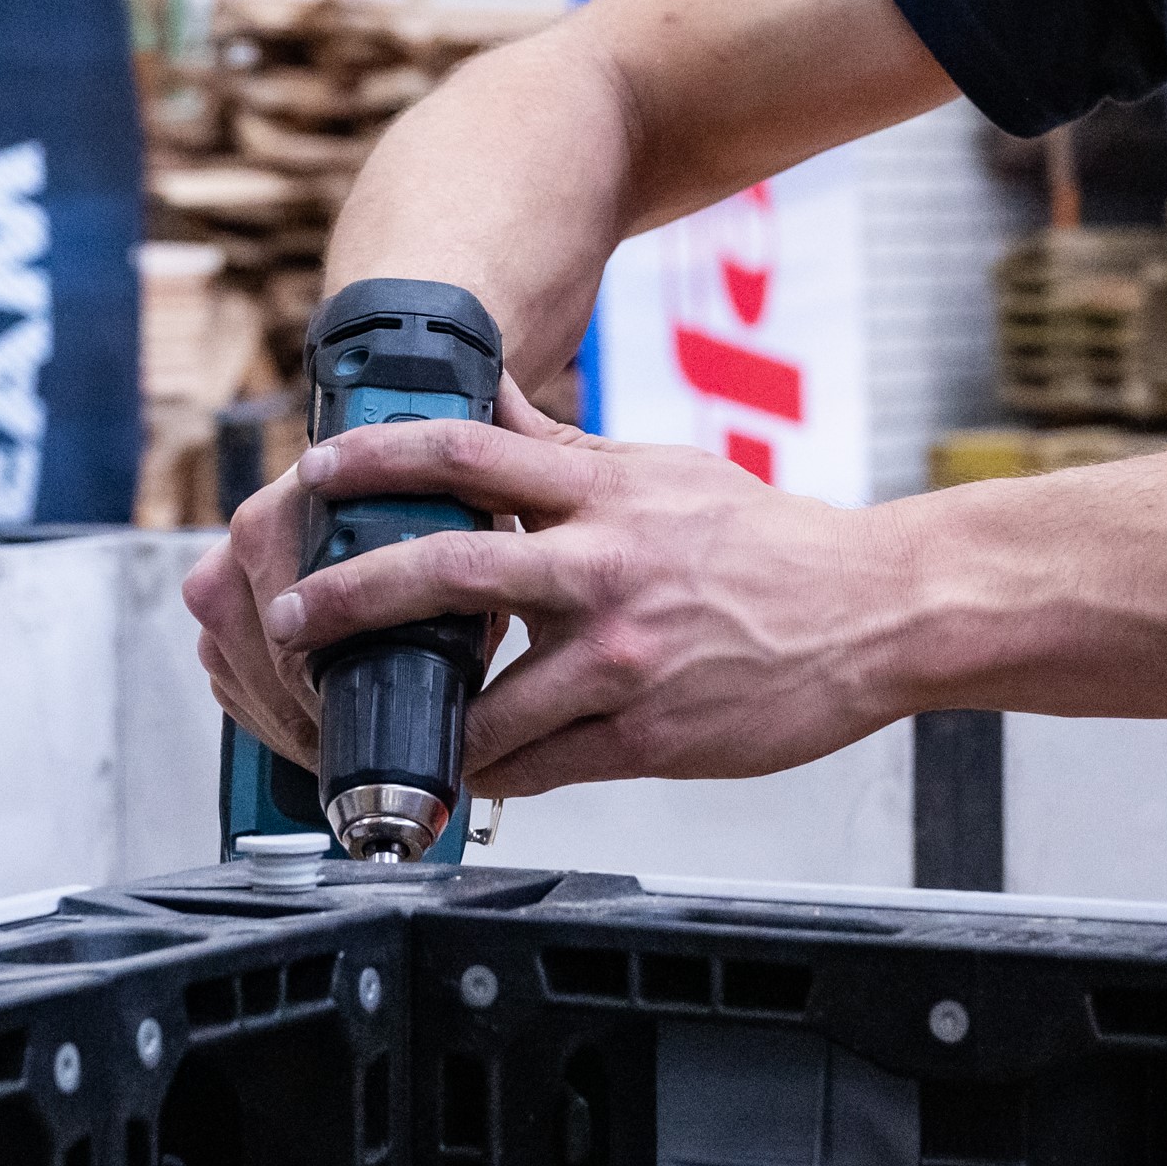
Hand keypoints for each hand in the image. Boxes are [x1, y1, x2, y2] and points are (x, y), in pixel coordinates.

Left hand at [179, 378, 908, 800]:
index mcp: (604, 492)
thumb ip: (560, 449)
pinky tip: (465, 768)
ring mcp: (624, 656)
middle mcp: (605, 565)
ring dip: (415, 717)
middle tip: (290, 619)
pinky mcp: (649, 734)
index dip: (373, 459)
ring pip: (483, 700)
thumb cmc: (767, 543)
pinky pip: (539, 766)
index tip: (313, 473)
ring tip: (371, 723)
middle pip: (446, 570)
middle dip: (348, 597)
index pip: (464, 454)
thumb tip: (479, 394)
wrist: (877, 610)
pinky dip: (489, 770)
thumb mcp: (659, 470)